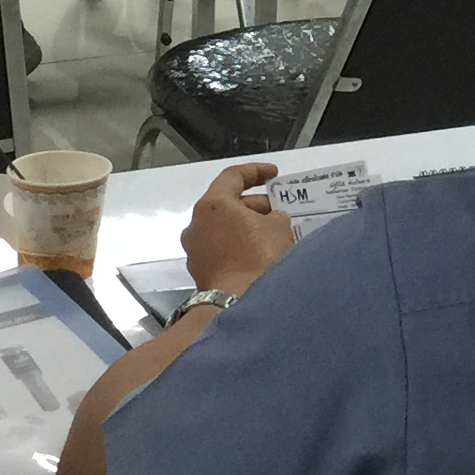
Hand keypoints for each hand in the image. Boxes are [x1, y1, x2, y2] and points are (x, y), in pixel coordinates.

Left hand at [181, 162, 299, 294]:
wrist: (238, 303)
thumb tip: (270, 220)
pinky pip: (221, 248)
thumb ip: (275, 215)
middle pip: (227, 203)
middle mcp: (196, 223)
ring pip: (223, 228)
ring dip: (246, 227)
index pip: (232, 176)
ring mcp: (195, 249)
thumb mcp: (278, 227)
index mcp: (212, 204)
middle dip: (255, 204)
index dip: (256, 171)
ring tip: (272, 234)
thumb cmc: (258, 256)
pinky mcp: (200, 270)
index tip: (274, 174)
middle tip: (279, 212)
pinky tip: (259, 254)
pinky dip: (238, 245)